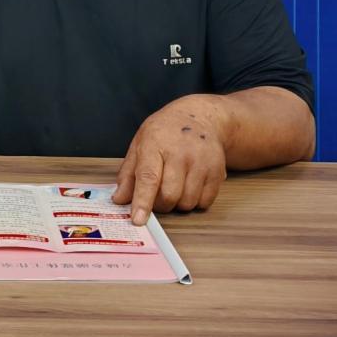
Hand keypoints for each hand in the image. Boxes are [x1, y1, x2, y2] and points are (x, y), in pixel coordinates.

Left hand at [114, 97, 227, 223]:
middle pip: (169, 195)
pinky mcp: (217, 170)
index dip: (142, 201)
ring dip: (178, 204)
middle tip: (157, 196)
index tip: (138, 219)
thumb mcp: (140, 144)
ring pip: (187, 202)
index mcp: (156, 144)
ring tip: (175, 186)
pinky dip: (195, 201)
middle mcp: (181, 152)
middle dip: (160, 205)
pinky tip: (190, 185)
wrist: (199, 117)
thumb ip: (128, 173)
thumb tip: (119, 199)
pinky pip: (204, 202)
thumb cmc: (164, 133)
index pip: (148, 177)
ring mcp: (201, 161)